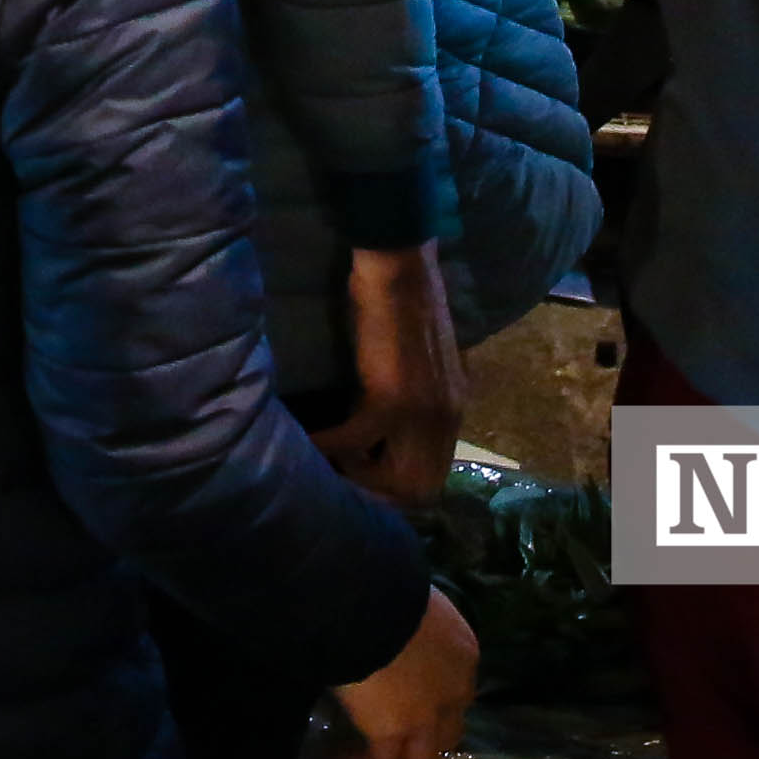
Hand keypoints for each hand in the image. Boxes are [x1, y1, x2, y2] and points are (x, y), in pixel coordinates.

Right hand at [309, 242, 466, 504]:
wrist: (399, 266)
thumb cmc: (402, 300)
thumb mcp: (421, 359)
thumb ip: (415, 393)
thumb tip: (382, 426)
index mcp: (454, 407)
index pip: (433, 477)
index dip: (394, 488)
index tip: (359, 478)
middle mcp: (446, 417)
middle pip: (417, 489)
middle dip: (374, 493)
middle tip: (338, 479)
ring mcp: (423, 411)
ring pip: (391, 477)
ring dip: (352, 475)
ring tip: (321, 462)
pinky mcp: (391, 398)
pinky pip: (355, 440)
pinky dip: (327, 444)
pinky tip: (304, 438)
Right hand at [330, 586, 478, 758]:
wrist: (365, 598)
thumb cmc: (385, 585)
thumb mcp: (412, 600)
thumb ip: (412, 623)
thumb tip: (387, 626)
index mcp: (463, 652)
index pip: (457, 689)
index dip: (434, 698)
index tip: (405, 696)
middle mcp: (455, 691)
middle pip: (450, 732)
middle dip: (425, 738)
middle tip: (395, 736)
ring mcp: (427, 715)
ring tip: (369, 758)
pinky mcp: (393, 729)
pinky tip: (342, 756)